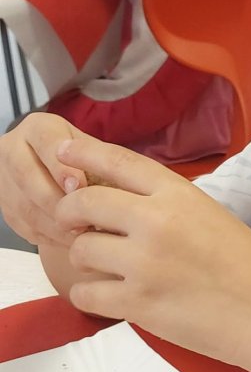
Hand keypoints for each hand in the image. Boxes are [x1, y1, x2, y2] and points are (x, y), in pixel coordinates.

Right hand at [0, 114, 88, 245]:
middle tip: (86, 219)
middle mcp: (13, 149)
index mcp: (38, 128)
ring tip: (86, 235)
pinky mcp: (6, 209)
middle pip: (28, 177)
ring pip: (26, 207)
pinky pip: (27, 227)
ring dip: (57, 226)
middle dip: (58, 201)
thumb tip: (118, 191)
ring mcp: (5, 181)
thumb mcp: (90, 149)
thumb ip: (99, 162)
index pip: (45, 142)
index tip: (79, 187)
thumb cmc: (80, 160)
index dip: (61, 167)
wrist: (53, 172)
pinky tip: (74, 242)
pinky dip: (52, 238)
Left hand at [55, 137, 250, 368]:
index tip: (62, 150)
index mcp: (179, 194)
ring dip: (83, 258)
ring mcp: (145, 263)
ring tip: (105, 268)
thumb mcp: (211, 215)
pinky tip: (108, 296)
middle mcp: (156, 221)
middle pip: (83, 202)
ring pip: (80, 249)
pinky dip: (89, 294)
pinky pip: (84, 292)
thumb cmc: (249, 268)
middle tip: (74, 225)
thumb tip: (119, 200)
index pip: (117, 161)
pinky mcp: (138, 303)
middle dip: (69, 212)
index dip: (83, 152)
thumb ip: (167, 204)